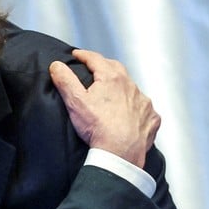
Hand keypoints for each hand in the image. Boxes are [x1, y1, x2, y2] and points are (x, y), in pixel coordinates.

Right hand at [50, 49, 160, 167]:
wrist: (119, 154)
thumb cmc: (97, 127)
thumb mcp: (75, 102)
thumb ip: (65, 81)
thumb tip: (57, 65)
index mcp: (112, 78)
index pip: (96, 59)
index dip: (84, 55)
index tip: (76, 55)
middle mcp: (131, 86)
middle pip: (116, 69)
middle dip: (104, 66)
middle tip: (94, 69)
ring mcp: (144, 103)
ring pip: (132, 88)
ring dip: (122, 88)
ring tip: (112, 95)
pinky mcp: (152, 118)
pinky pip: (144, 109)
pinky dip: (136, 108)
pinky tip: (130, 115)